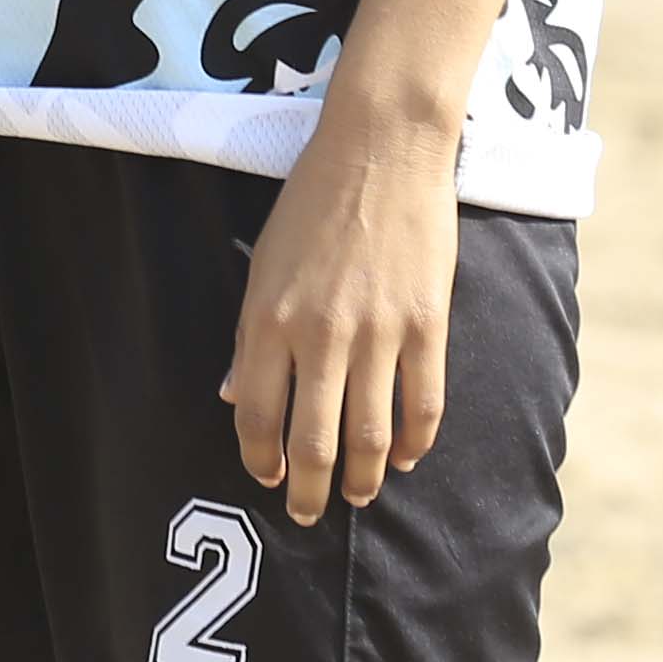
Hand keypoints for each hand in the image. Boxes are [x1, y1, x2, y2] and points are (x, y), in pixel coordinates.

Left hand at [220, 103, 460, 523]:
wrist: (380, 149)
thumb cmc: (313, 202)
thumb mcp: (263, 264)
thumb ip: (251, 338)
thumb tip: (236, 398)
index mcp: (269, 319)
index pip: (257, 416)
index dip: (260, 458)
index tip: (266, 477)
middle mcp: (320, 334)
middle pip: (314, 440)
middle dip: (309, 490)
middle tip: (309, 513)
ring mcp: (377, 333)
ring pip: (372, 435)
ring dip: (365, 478)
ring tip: (361, 496)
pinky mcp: (426, 324)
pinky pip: (424, 404)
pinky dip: (417, 442)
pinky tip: (409, 457)